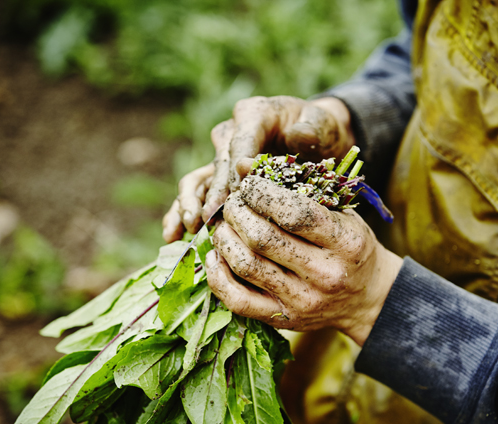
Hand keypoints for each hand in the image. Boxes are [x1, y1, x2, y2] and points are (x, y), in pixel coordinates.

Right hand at [162, 96, 354, 242]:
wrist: (318, 137)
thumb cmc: (320, 129)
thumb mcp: (322, 123)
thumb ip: (311, 129)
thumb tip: (294, 138)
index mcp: (253, 115)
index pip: (240, 144)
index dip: (236, 170)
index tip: (238, 194)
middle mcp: (231, 133)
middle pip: (217, 165)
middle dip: (212, 193)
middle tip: (210, 218)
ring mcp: (222, 156)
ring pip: (198, 180)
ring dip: (189, 204)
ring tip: (190, 228)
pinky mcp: (219, 177)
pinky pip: (197, 194)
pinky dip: (183, 212)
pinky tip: (175, 235)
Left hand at [205, 176, 401, 346]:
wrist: (367, 298)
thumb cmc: (349, 245)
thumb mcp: (339, 211)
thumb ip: (296, 188)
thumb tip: (242, 165)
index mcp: (345, 242)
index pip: (295, 214)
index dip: (262, 193)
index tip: (250, 184)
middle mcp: (324, 274)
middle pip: (263, 239)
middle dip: (238, 213)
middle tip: (233, 204)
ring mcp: (303, 300)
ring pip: (246, 265)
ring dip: (225, 239)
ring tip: (223, 226)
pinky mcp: (283, 319)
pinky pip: (238, 300)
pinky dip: (217, 275)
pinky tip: (215, 255)